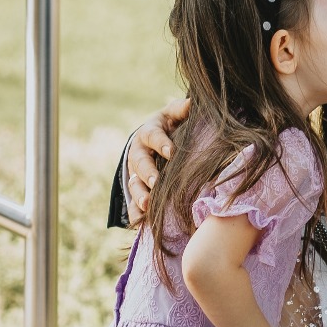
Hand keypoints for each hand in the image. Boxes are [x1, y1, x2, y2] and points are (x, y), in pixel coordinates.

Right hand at [125, 98, 190, 225]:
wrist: (156, 143)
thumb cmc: (171, 127)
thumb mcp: (174, 115)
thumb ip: (181, 109)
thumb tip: (193, 102)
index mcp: (149, 132)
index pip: (153, 136)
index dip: (161, 143)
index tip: (172, 151)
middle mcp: (139, 153)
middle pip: (139, 163)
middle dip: (147, 173)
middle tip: (155, 182)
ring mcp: (136, 174)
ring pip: (134, 184)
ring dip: (139, 195)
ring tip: (147, 205)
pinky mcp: (137, 190)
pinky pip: (133, 205)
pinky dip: (136, 215)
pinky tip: (141, 224)